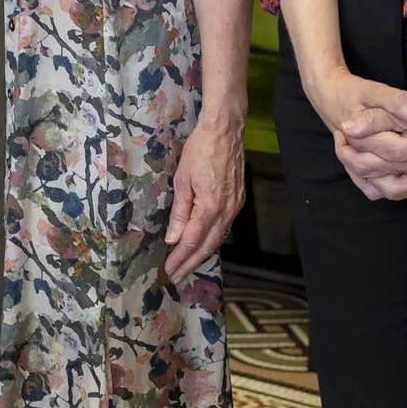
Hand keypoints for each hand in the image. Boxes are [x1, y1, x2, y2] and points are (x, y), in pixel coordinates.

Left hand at [164, 114, 245, 282]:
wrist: (225, 131)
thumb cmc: (200, 151)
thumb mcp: (183, 181)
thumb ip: (180, 213)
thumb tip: (173, 238)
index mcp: (210, 208)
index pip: (192, 241)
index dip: (180, 258)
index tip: (168, 271)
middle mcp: (226, 212)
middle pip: (207, 246)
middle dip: (191, 263)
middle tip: (176, 276)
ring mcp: (235, 207)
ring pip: (218, 238)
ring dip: (202, 254)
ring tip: (187, 265)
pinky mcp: (238, 200)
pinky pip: (224, 227)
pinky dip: (212, 239)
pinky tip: (203, 243)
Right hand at [304, 66, 406, 200]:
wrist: (330, 98)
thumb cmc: (354, 93)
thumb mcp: (375, 90)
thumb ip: (397, 102)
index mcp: (361, 138)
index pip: (396, 150)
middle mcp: (358, 158)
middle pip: (396, 172)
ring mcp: (359, 170)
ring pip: (390, 189)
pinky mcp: (362, 174)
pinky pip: (383, 191)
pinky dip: (404, 188)